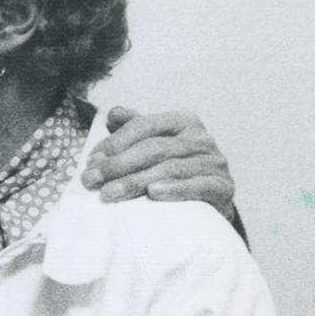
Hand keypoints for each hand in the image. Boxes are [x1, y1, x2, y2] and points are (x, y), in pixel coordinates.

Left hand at [82, 107, 235, 219]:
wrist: (208, 203)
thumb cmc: (172, 170)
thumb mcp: (152, 144)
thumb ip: (133, 128)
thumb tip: (113, 113)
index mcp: (183, 121)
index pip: (143, 126)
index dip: (114, 143)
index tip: (90, 161)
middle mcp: (202, 138)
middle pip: (154, 148)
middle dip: (118, 164)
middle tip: (90, 180)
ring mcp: (215, 162)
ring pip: (171, 168)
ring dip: (135, 181)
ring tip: (109, 194)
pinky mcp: (223, 187)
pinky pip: (199, 186)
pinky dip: (176, 189)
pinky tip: (153, 194)